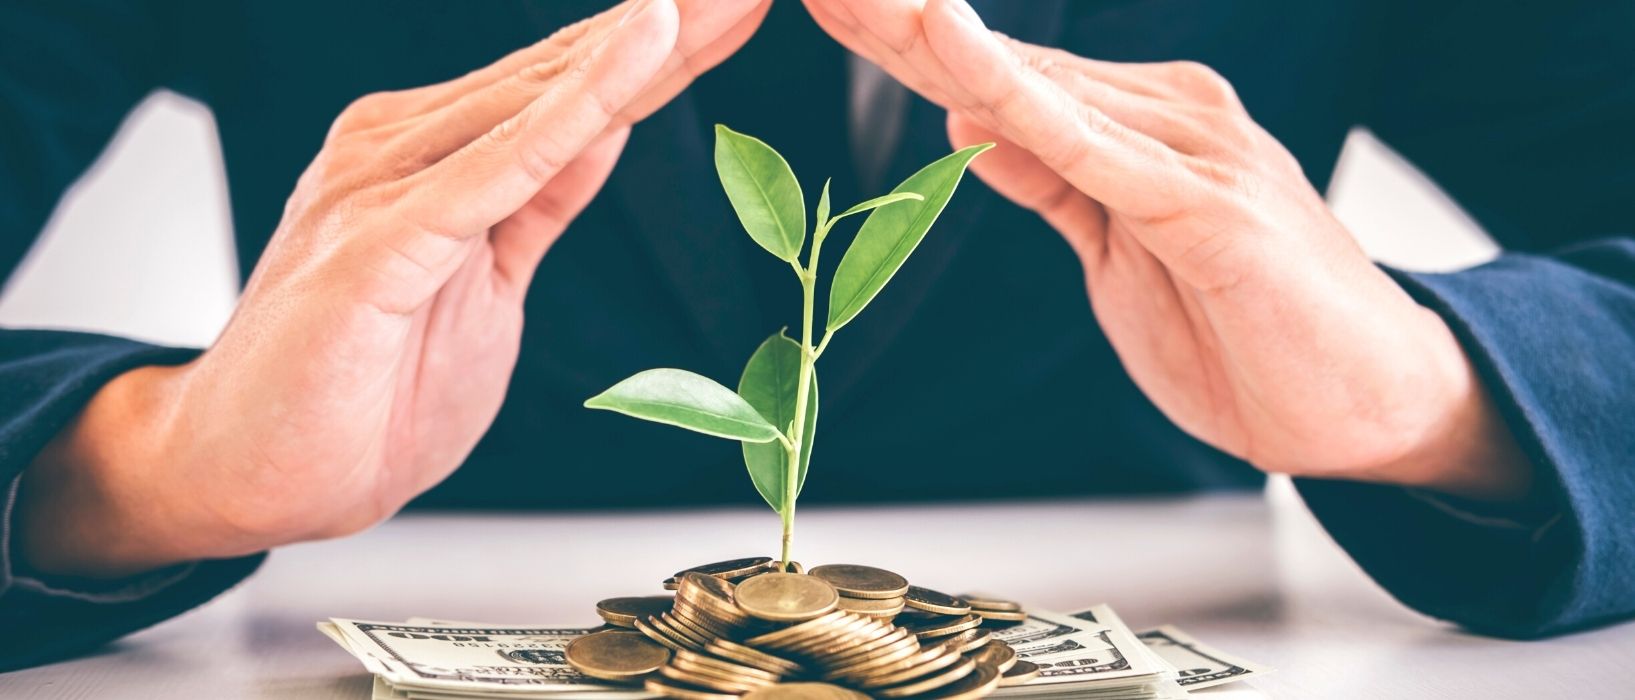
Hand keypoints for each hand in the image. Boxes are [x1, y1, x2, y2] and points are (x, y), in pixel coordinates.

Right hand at [18, 0, 770, 577]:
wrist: (246, 476)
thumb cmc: (360, 389)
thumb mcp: (487, 284)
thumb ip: (538, 201)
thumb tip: (606, 127)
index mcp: (431, 155)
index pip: (570, 89)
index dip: (665, 48)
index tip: (743, 7)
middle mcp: (401, 148)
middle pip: (564, 76)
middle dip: (671, 28)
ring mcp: (381, 187)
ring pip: (539, 103)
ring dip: (641, 47)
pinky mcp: (373, 243)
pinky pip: (496, 171)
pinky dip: (574, 112)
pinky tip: (637, 53)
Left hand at [806, 0, 1530, 499]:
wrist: (1377, 404)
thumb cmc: (1250, 333)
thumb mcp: (1118, 257)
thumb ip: (1053, 187)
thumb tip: (969, 130)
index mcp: (1139, 126)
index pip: (1001, 78)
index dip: (908, 44)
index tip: (832, 7)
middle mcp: (1166, 114)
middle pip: (1005, 64)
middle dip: (900, 24)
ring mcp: (1193, 149)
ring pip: (1036, 86)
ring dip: (934, 40)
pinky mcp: (1210, 205)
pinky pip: (1092, 148)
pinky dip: (1016, 99)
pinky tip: (954, 55)